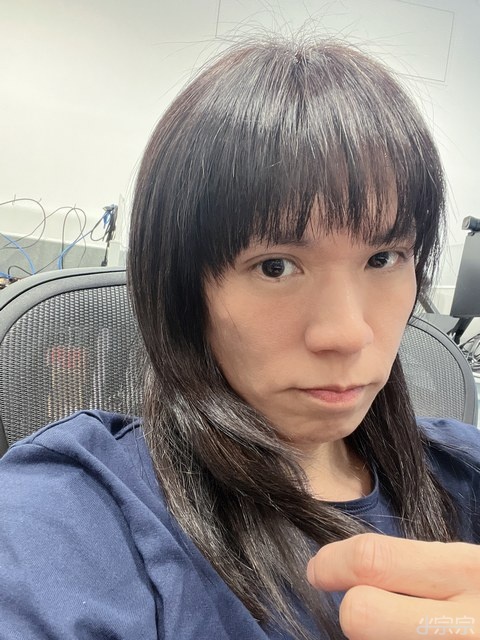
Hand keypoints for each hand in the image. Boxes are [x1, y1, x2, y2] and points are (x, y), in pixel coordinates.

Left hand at [306, 533, 479, 638]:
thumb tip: (349, 570)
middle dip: (356, 612)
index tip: (320, 570)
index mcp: (469, 573)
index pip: (373, 559)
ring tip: (411, 634)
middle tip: (368, 612)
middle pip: (361, 616)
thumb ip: (421, 568)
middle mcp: (465, 624)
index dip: (333, 562)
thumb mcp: (471, 571)